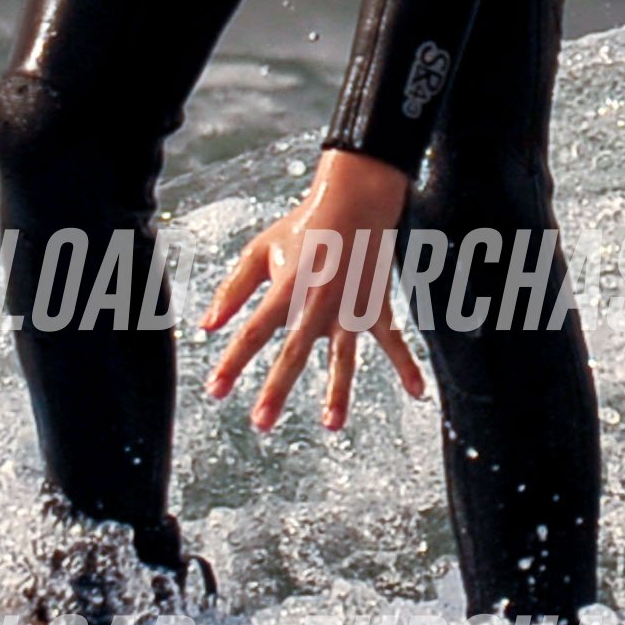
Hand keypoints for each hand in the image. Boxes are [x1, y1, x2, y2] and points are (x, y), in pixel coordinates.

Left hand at [201, 149, 426, 433]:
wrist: (354, 199)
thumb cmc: (303, 226)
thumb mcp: (259, 251)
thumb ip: (233, 290)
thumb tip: (206, 325)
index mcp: (287, 288)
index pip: (254, 331)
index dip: (233, 362)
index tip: (215, 390)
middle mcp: (318, 302)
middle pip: (294, 351)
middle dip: (277, 389)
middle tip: (261, 422)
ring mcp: (351, 307)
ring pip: (344, 356)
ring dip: (338, 391)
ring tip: (331, 424)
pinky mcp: (376, 307)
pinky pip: (394, 341)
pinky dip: (407, 365)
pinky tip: (417, 391)